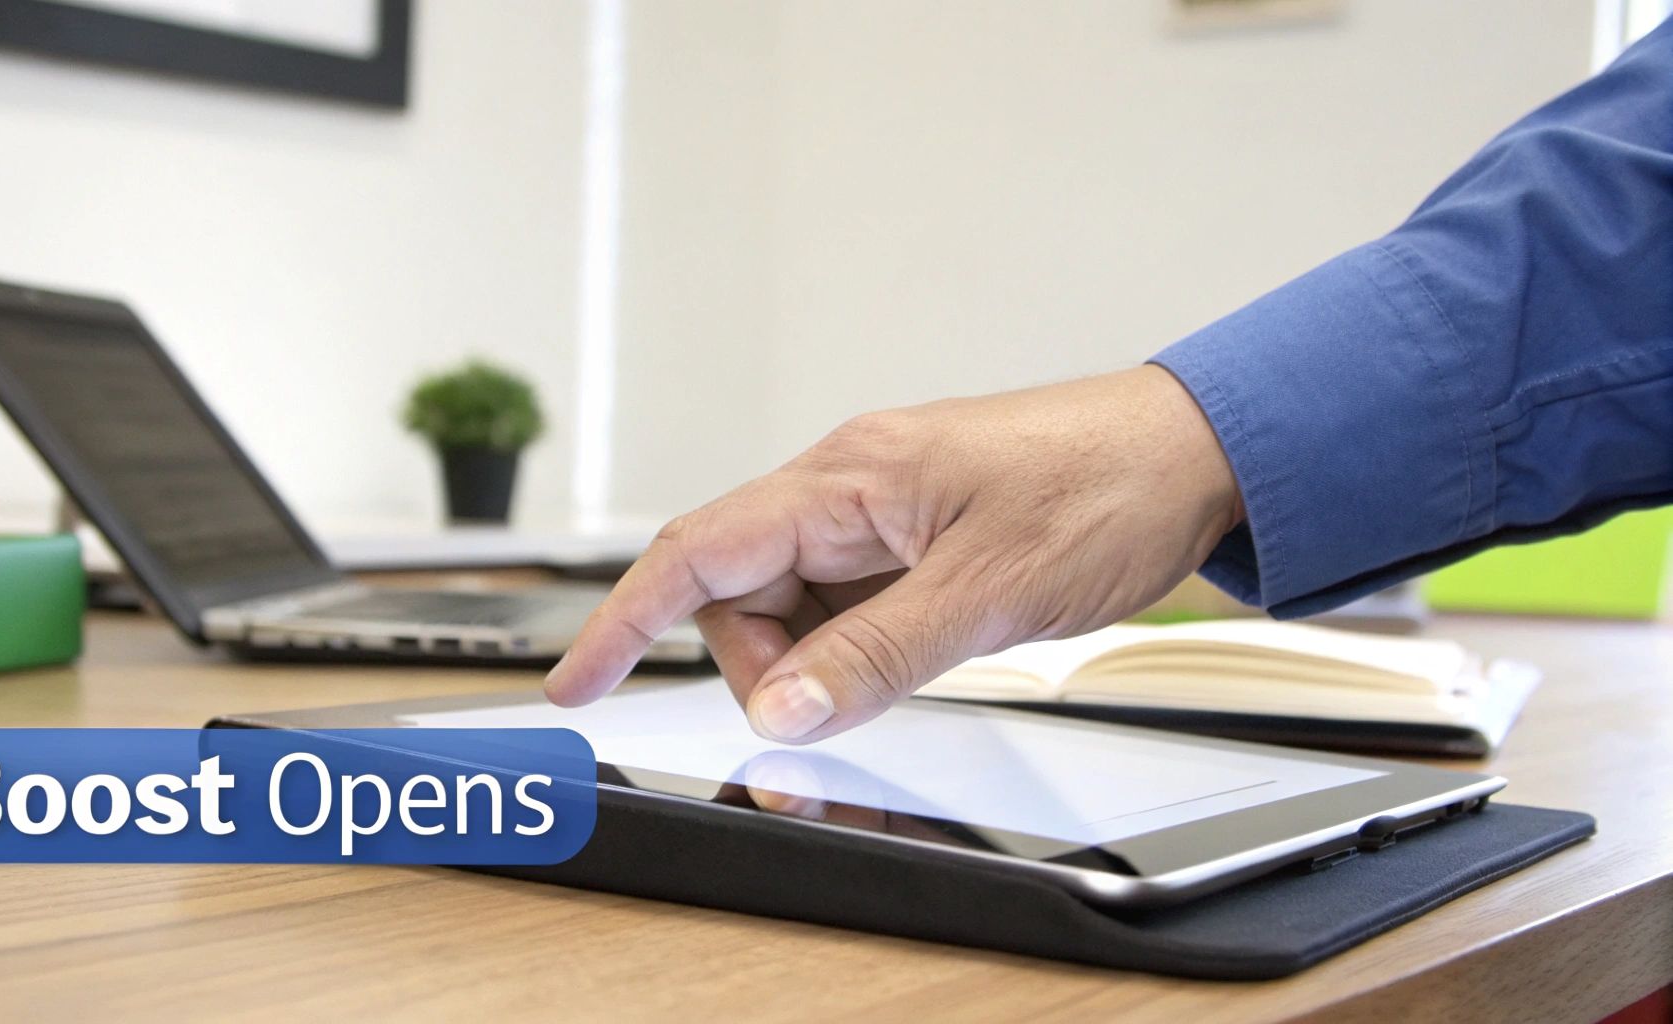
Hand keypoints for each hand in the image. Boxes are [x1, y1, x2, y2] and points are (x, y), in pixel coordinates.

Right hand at [544, 365, 1243, 742]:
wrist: (1200, 453)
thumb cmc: (1107, 483)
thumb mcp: (989, 592)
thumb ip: (875, 657)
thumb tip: (780, 709)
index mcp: (848, 479)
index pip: (699, 552)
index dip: (624, 619)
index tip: (576, 682)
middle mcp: (850, 491)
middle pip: (743, 596)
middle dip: (765, 670)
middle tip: (831, 713)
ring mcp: (885, 518)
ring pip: (799, 611)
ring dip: (822, 665)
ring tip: (913, 669)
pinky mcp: (919, 543)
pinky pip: (853, 610)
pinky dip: (861, 653)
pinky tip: (920, 655)